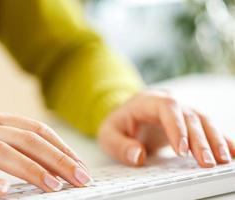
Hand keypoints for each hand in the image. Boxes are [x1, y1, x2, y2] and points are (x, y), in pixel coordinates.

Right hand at [0, 112, 91, 195]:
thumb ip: (16, 146)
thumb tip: (52, 163)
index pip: (37, 130)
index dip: (62, 147)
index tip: (80, 165)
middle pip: (26, 139)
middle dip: (57, 159)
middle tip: (79, 178)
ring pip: (0, 152)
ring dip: (30, 169)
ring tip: (53, 186)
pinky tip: (3, 192)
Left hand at [98, 90, 234, 167]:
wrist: (127, 116)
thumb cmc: (118, 124)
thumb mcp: (108, 134)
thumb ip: (120, 145)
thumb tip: (137, 156)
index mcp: (148, 101)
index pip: (167, 108)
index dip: (177, 127)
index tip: (182, 151)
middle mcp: (168, 102)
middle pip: (189, 116)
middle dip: (199, 139)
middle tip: (206, 162)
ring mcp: (180, 110)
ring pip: (202, 120)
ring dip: (214, 139)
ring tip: (223, 159)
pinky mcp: (188, 120)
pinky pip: (207, 127)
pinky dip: (220, 138)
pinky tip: (231, 151)